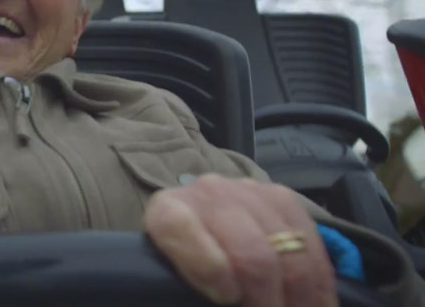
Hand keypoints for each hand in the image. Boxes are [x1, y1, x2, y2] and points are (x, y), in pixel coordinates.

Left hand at [144, 174, 336, 306]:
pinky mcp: (283, 197)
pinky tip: (318, 304)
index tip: (227, 299)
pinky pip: (311, 241)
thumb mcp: (176, 274)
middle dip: (267, 300)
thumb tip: (229, 297)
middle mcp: (207, 193)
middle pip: (250, 252)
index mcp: (167, 211)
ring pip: (287, 251)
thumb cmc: (186, 262)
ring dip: (299, 297)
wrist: (202, 227)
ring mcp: (248, 191)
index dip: (209, 270)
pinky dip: (319, 283)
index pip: (180, 228)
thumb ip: (197, 282)